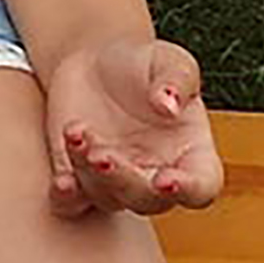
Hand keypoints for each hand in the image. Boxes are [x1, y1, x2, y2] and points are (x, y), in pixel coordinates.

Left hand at [45, 36, 222, 215]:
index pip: (201, 186)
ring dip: (89, 174)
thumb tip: (169, 105)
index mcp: (192, 154)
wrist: (94, 64)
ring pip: (108, 198)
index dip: (189, 189)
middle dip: (124, 181)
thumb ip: (176, 80)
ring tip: (77, 133)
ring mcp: (116, 181)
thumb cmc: (143, 65)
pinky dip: (66, 198)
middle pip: (149, 200)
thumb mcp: (168, 60)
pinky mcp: (80, 177)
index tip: (167, 180)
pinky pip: (73, 203)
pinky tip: (62, 181)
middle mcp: (155, 175)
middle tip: (102, 154)